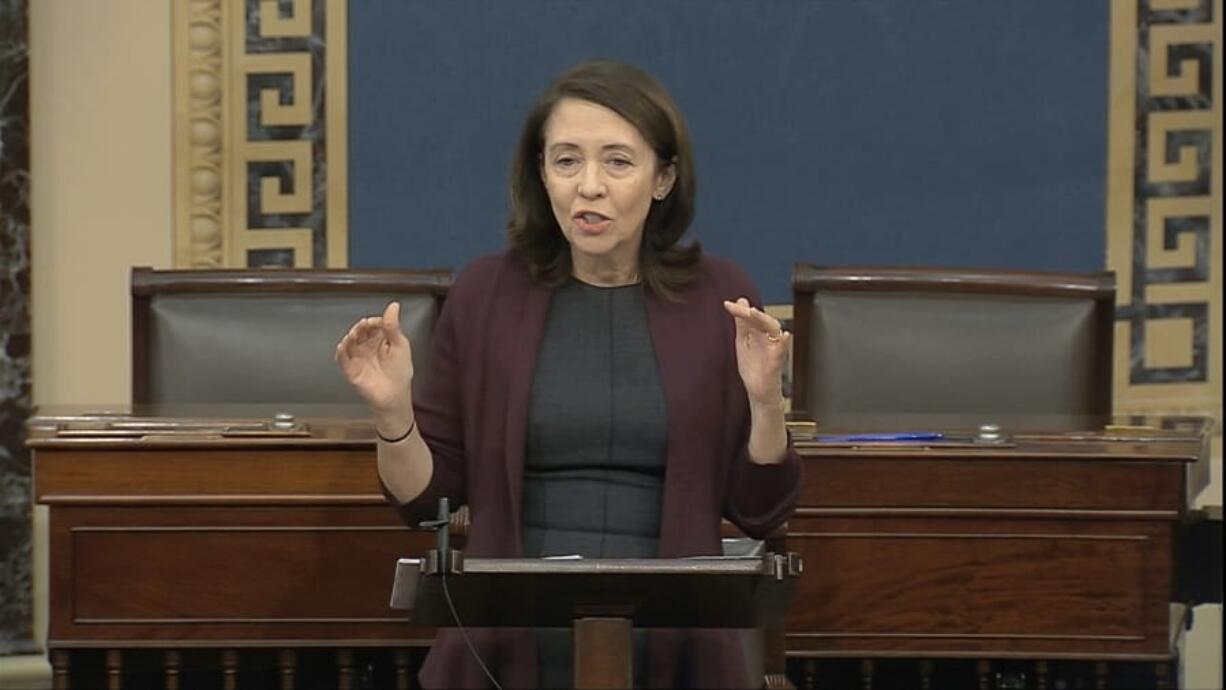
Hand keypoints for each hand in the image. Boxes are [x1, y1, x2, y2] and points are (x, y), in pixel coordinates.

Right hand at [335, 302, 414, 418]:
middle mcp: (368, 346)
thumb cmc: (399, 373)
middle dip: (360, 327)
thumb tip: (394, 306)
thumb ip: (393, 326)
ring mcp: (358, 357)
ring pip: (349, 342)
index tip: (375, 322)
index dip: (374, 321)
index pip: (374, 324)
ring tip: (354, 334)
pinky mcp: (351, 369)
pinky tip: (343, 346)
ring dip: (350, 336)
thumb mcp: (400, 345)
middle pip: (360, 332)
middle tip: (363, 326)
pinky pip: (342, 359)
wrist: (394, 396)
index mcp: (381, 339)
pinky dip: (341, 351)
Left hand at [722, 298, 789, 406]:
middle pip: (764, 320)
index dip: (740, 310)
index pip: (751, 317)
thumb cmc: (754, 366)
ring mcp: (773, 349)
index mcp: (759, 332)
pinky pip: (782, 352)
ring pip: (774, 331)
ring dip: (764, 321)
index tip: (728, 304)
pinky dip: (784, 343)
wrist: (758, 390)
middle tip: (740, 307)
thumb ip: (742, 323)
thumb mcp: (743, 341)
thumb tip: (740, 302)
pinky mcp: (776, 363)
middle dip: (752, 313)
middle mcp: (768, 338)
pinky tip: (784, 336)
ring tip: (754, 313)